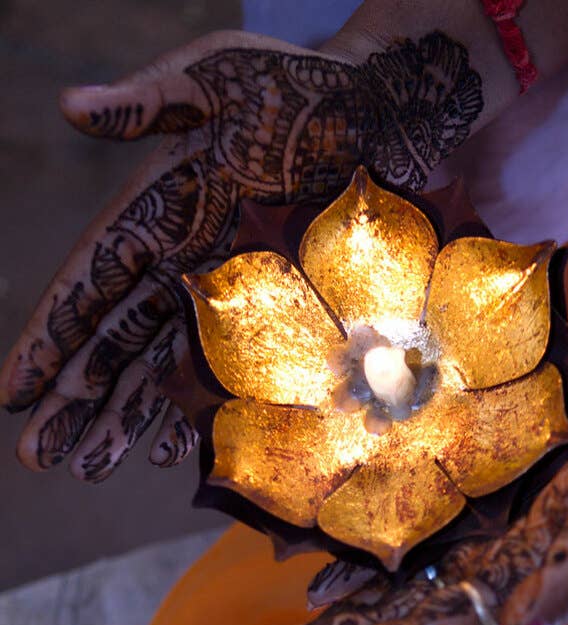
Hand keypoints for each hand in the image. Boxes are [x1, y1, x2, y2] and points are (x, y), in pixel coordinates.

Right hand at [1, 28, 482, 479]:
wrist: (392, 113)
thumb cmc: (306, 86)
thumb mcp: (224, 75)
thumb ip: (153, 99)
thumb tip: (71, 107)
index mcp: (159, 214)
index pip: (90, 287)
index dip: (51, 337)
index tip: (14, 387)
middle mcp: (186, 266)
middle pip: (115, 346)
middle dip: (72, 401)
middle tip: (35, 454)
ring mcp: (234, 300)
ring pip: (163, 374)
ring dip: (123, 424)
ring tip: (86, 470)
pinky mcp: (283, 319)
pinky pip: (230, 379)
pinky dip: (199, 417)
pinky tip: (170, 457)